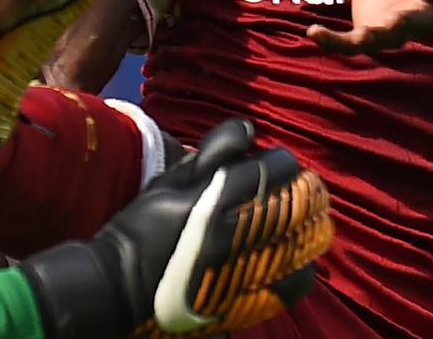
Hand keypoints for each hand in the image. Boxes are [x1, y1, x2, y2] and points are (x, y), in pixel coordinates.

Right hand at [20, 118, 332, 338]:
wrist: (120, 285)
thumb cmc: (143, 225)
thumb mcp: (169, 180)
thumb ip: (211, 153)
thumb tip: (250, 130)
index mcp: (211, 200)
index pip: (271, 172)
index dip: (283, 163)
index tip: (281, 161)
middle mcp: (229, 235)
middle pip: (293, 206)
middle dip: (305, 190)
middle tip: (305, 186)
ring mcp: (239, 271)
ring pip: (300, 244)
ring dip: (312, 224)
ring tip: (312, 215)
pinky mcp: (242, 301)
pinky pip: (292, 285)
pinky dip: (304, 268)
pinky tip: (302, 256)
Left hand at [308, 0, 432, 53]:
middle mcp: (424, 9)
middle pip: (421, 22)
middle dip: (408, 23)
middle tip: (396, 22)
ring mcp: (397, 23)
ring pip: (387, 39)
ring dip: (372, 39)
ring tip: (357, 36)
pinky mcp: (370, 27)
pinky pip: (354, 41)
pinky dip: (335, 41)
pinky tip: (314, 33)